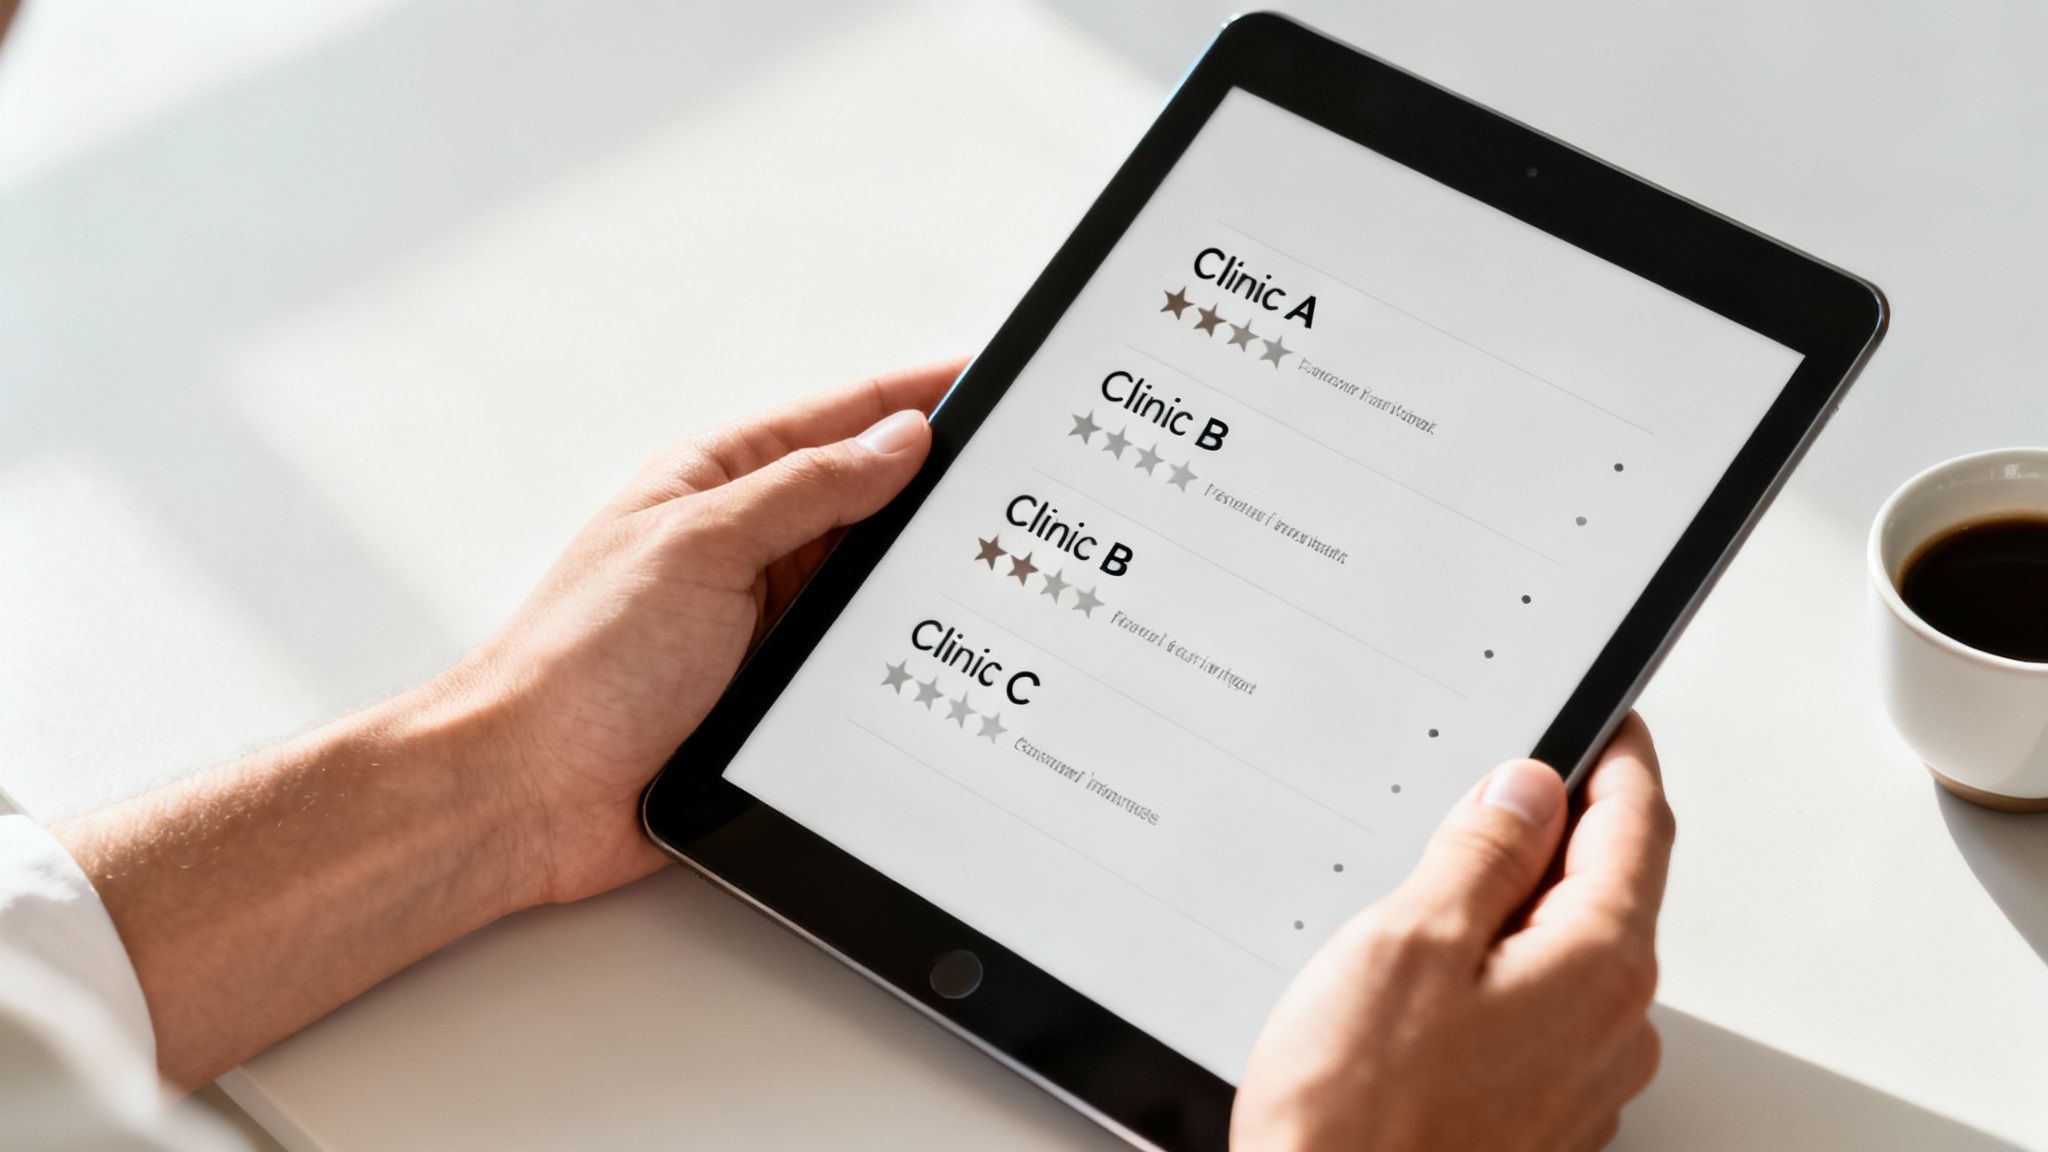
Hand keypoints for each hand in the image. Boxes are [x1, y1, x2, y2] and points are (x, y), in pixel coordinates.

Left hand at [429, 361, 960, 905]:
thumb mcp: (703, 544)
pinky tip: (945, 650)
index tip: (992, 379)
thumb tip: (899, 440)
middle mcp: (746, 543)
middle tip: (1023, 482)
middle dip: (940, 489)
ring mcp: (764, 619)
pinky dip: (899, 648)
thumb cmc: (583, 661)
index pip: (842, 418)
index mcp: (719, 480)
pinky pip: (858, 656)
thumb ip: (806, 488)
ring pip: (871, 581)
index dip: (918, 396)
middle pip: (869, 499)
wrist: (533, 793)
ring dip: (920, 578)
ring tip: (1001, 564)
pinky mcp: (776, 691)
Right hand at [1232, 715, 1673, 1151]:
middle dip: (1555, 831)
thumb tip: (1524, 791)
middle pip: (1607, 887)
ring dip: (1517, 908)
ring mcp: (1582, 1082)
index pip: (1635, 825)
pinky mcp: (1539, 1116)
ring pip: (1568, 953)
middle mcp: (1613, 1027)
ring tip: (1425, 901)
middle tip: (1482, 794)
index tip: (1607, 718)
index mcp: (1597, 965)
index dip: (1616, 757)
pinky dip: (1499, 973)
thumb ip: (1481, 853)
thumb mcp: (1409, 940)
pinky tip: (1424, 985)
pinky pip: (1539, 1012)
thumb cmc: (1360, 1115)